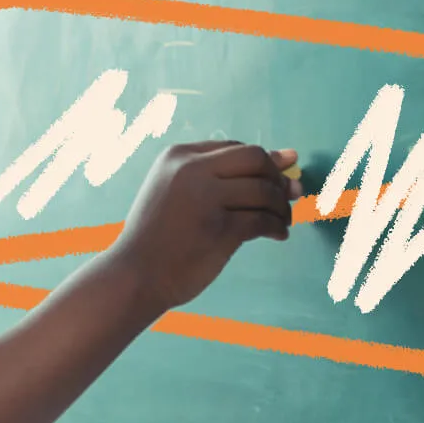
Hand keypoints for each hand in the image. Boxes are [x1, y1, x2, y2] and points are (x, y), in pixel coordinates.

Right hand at [106, 141, 301, 313]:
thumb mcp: (175, 192)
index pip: (235, 148)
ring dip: (281, 206)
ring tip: (283, 220)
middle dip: (277, 177)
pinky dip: (277, 226)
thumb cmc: (157, 236)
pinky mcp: (219, 228)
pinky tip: (278, 234)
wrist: (135, 274)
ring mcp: (206, 198)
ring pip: (264, 190)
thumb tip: (286, 157)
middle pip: (255, 159)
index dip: (262, 162)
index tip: (278, 177)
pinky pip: (262, 219)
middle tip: (288, 196)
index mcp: (178, 156)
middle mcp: (192, 170)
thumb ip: (217, 176)